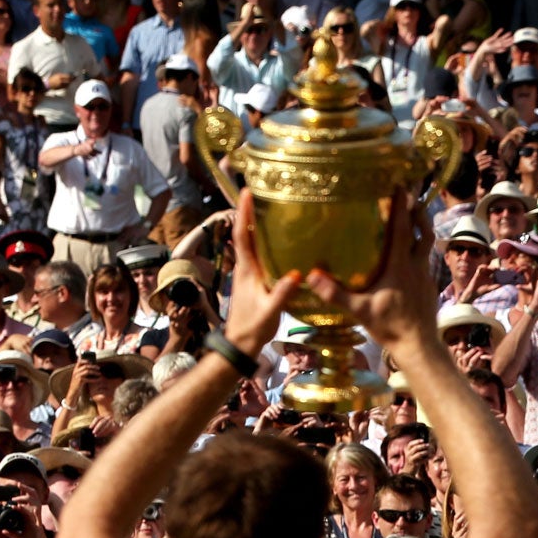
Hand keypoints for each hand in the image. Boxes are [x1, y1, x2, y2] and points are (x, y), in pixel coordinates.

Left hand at [224, 194, 305, 351]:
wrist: (239, 344)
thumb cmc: (253, 328)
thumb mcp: (270, 312)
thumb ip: (282, 294)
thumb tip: (297, 275)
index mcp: (247, 271)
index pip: (242, 236)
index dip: (244, 214)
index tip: (247, 193)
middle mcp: (244, 268)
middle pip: (243, 234)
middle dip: (248, 213)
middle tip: (257, 193)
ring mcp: (247, 274)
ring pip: (249, 243)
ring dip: (253, 225)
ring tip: (266, 209)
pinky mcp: (252, 281)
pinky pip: (256, 254)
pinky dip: (260, 242)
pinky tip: (273, 240)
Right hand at [303, 191, 439, 356]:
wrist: (419, 346)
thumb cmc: (390, 327)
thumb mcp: (359, 310)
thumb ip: (335, 293)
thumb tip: (310, 276)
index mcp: (400, 266)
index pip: (403, 228)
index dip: (401, 206)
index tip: (399, 187)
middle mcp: (416, 266)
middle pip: (423, 231)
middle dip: (418, 212)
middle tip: (410, 197)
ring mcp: (425, 276)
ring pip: (427, 245)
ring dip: (421, 229)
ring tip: (413, 218)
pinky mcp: (429, 286)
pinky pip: (426, 261)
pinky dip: (420, 250)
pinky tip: (410, 253)